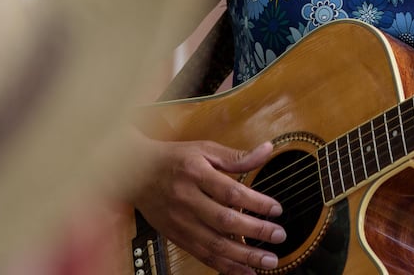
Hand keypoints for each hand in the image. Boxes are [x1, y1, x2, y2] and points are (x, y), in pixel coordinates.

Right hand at [130, 137, 285, 274]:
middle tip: (279, 236)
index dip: (256, 203)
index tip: (276, 209)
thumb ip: (236, 156)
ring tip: (268, 261)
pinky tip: (245, 271)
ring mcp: (181, 222)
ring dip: (244, 256)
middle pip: (225, 221)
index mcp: (195, 174)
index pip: (230, 192)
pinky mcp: (178, 237)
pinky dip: (225, 267)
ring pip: (215, 244)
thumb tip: (267, 150)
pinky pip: (203, 256)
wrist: (134, 173)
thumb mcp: (204, 149)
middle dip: (255, 232)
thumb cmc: (173, 159)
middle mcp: (187, 200)